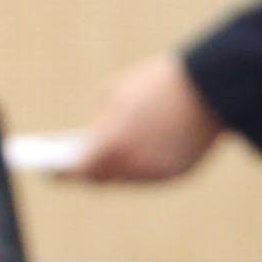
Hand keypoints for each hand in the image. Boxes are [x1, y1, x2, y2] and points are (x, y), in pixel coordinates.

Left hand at [73, 55, 221, 181]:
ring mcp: (157, 173)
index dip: (63, 173)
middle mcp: (132, 166)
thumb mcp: (115, 94)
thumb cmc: (156, 83)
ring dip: (118, 169)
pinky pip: (153, 174)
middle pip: (104, 178)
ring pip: (130, 178)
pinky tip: (135, 159)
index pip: (79, 170)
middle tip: (79, 168)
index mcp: (110, 144)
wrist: (209, 87)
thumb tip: (97, 142)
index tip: (53, 172)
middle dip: (92, 172)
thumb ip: (102, 123)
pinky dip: (144, 165)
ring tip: (106, 163)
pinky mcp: (179, 173)